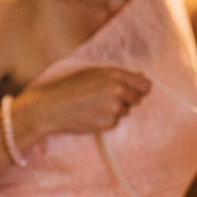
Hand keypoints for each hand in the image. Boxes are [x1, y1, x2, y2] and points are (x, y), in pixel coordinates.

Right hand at [16, 67, 150, 140]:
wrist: (51, 107)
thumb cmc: (72, 87)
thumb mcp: (96, 73)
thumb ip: (120, 75)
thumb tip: (143, 76)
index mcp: (116, 75)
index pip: (145, 85)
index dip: (140, 88)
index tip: (133, 90)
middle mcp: (119, 91)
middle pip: (138, 99)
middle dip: (128, 99)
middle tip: (106, 98)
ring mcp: (115, 108)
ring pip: (126, 111)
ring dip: (116, 110)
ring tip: (95, 106)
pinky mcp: (109, 123)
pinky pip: (115, 122)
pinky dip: (106, 120)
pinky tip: (91, 115)